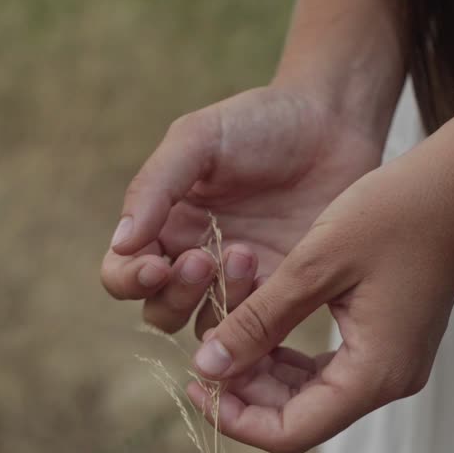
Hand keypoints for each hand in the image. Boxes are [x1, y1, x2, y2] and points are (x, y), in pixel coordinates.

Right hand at [101, 86, 384, 335]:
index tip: (155, 265)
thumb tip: (122, 243)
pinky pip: (259, 329)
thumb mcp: (198, 139)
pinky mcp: (283, 292)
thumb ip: (155, 186)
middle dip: (176, 294)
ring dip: (219, 303)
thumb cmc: (259, 122)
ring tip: (246, 254)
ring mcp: (240, 280)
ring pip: (208, 327)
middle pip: (161, 309)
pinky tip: (273, 279)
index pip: (122, 273)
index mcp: (164, 224)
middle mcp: (195, 258)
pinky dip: (257, 320)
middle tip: (203, 259)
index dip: (129, 279)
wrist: (332, 124)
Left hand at [184, 151, 453, 452]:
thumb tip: (205, 367)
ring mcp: (393, 362)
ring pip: (311, 393)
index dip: (235, 417)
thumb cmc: (393, 212)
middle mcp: (389, 380)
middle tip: (202, 352)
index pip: (290, 433)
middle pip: (300, 418)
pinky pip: (329, 367)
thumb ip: (259, 321)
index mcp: (374, 373)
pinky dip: (289, 352)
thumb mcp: (313, 265)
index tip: (193, 383)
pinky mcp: (391, 340)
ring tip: (225, 332)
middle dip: (245, 392)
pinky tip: (260, 323)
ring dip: (264, 371)